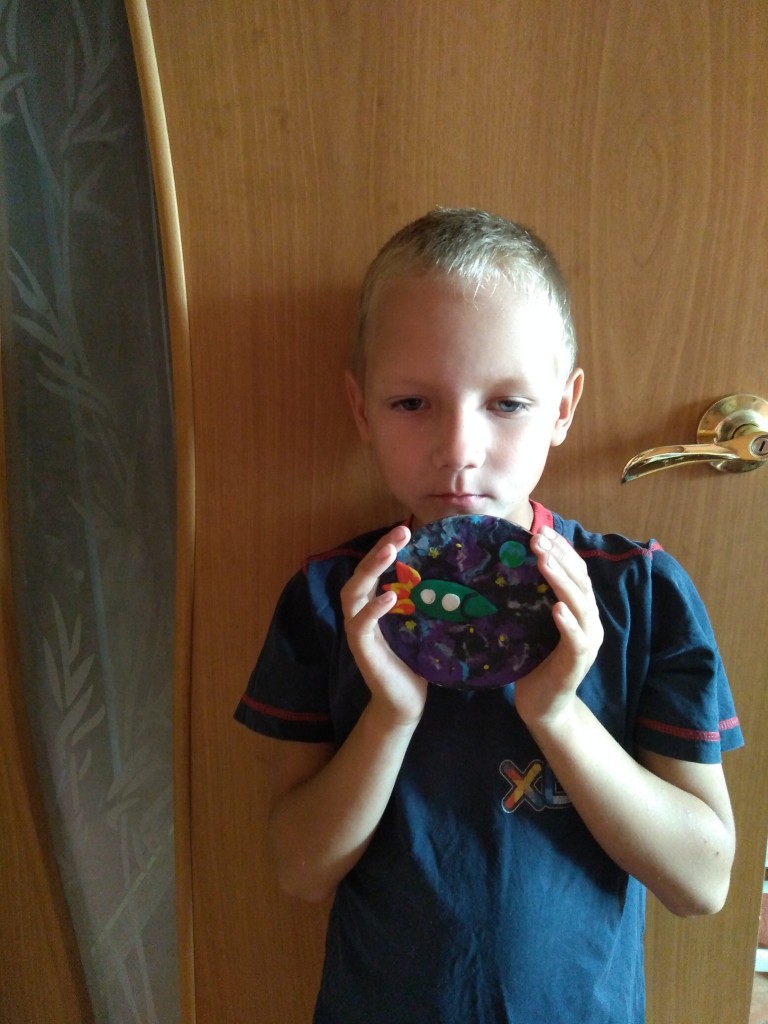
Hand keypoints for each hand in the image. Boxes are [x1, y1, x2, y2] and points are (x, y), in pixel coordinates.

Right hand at [341, 524, 428, 728]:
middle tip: (400, 532)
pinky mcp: (362, 649)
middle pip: (362, 573)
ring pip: (354, 593)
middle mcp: (362, 612)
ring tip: (389, 552)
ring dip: (371, 570)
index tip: (407, 528)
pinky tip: (388, 598)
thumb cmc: (417, 662)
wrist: (406, 703)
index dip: (387, 547)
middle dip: (380, 550)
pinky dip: (372, 609)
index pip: (376, 568)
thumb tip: (458, 573)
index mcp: (376, 604)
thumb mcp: (424, 625)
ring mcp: (359, 630)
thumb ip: (427, 601)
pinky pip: (361, 624)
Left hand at [512, 525, 602, 729]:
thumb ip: (528, 599)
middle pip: (580, 582)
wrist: (545, 705)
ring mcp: (588, 641)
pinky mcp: (578, 662)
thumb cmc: (534, 661)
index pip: (576, 571)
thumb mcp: (530, 623)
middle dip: (559, 557)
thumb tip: (504, 566)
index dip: (561, 549)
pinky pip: (577, 639)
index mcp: (580, 609)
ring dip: (562, 581)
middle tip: (537, 539)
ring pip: (580, 605)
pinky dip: (568, 623)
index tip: (540, 531)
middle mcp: (589, 621)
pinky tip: (556, 609)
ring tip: (545, 561)